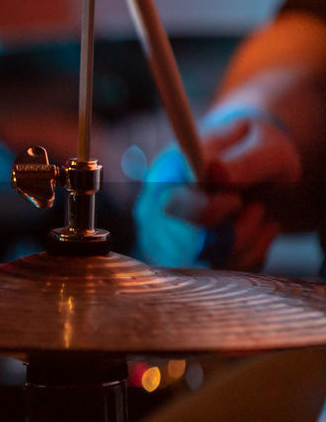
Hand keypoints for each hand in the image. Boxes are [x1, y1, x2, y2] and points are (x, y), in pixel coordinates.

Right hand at [133, 109, 299, 269]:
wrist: (260, 168)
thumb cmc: (258, 152)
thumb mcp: (265, 147)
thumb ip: (244, 161)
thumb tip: (217, 172)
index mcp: (167, 171)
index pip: (171, 206)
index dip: (208, 212)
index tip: (237, 199)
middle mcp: (156, 207)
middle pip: (182, 245)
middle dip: (233, 234)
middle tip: (256, 208)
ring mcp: (164, 236)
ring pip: (199, 265)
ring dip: (244, 245)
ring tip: (258, 215)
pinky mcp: (181, 258)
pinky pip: (217, 275)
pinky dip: (249, 258)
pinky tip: (259, 233)